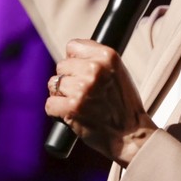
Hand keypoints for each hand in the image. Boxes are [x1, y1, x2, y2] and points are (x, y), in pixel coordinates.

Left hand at [46, 39, 156, 166]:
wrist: (131, 134)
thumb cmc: (124, 105)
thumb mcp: (119, 72)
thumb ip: (98, 60)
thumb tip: (72, 54)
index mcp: (107, 56)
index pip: (73, 46)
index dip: (75, 60)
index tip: (81, 71)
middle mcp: (94, 69)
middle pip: (61, 65)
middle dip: (68, 78)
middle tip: (83, 92)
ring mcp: (82, 89)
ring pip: (53, 84)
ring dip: (62, 95)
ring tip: (79, 104)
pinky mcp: (71, 108)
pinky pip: (50, 104)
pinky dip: (57, 111)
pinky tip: (71, 114)